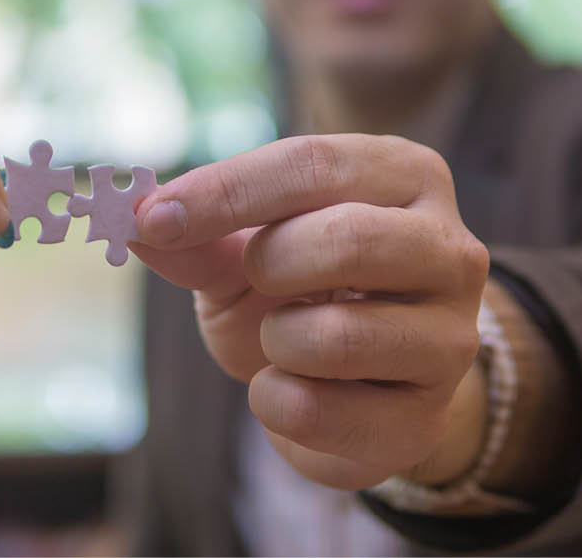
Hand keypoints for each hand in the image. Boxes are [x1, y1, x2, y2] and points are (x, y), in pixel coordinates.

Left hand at [132, 134, 489, 489]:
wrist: (351, 393)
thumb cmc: (297, 298)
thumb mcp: (239, 255)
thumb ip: (194, 236)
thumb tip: (131, 218)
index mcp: (402, 177)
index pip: (313, 164)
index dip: (223, 191)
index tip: (151, 217)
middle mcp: (449, 248)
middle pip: (348, 239)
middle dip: (268, 265)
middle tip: (253, 279)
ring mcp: (451, 338)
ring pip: (335, 337)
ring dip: (274, 342)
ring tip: (285, 340)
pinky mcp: (426, 417)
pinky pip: (316, 412)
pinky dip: (274, 403)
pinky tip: (297, 390)